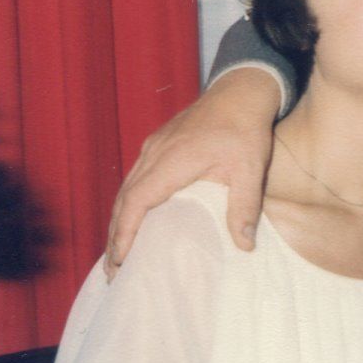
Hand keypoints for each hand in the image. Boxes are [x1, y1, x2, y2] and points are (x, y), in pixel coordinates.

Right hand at [105, 69, 281, 276]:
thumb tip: (244, 246)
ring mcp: (154, 147)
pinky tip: (133, 220)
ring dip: (119, 221)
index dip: (124, 232)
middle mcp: (155, 153)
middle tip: (111, 272)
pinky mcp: (159, 144)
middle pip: (124, 199)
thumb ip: (245, 207)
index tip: (118, 260)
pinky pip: (135, 178)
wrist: (242, 89)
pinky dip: (128, 203)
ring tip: (117, 255)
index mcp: (172, 160)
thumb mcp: (250, 168)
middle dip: (115, 236)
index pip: (136, 201)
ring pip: (127, 189)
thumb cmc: (246, 128)